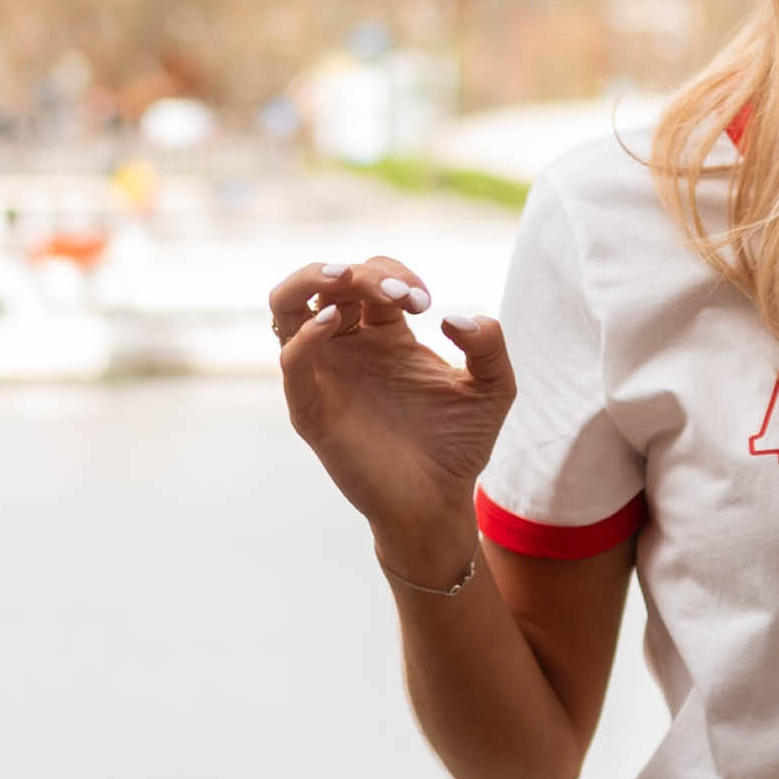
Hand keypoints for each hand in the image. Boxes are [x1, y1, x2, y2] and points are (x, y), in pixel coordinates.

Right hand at [271, 255, 515, 578]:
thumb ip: (489, 343)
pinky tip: (336, 322)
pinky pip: (291, 359)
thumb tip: (453, 317)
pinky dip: (305, 334)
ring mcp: (324, 374)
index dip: (395, 275)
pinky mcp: (310, 408)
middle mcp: (348, 347)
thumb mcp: (492, 388)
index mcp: (384, 334)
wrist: (437, 505)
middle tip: (402, 295)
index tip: (427, 305)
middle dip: (361, 273)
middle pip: (326, 280)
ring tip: (344, 277)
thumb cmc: (459, 447)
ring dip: (311, 279)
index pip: (371, 276)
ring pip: (286, 306)